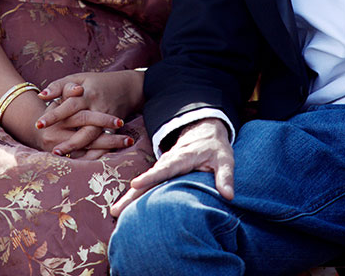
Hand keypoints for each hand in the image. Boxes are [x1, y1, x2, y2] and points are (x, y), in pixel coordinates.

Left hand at [28, 71, 142, 158]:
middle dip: (68, 139)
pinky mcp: (114, 128)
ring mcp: (107, 119)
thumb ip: (58, 86)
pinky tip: (80, 161)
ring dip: (79, 148)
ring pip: (93, 136)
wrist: (127, 87)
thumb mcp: (77, 78)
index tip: (38, 124)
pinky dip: (93, 153)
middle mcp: (97, 106)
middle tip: (53, 150)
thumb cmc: (96, 83)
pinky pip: (104, 143)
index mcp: (86, 94)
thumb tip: (40, 97)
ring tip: (66, 158)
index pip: (68, 106)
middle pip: (83, 124)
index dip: (54, 115)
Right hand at [110, 118, 232, 216]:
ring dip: (129, 197)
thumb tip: (229, 196)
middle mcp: (167, 162)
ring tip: (115, 213)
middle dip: (131, 194)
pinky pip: (146, 185)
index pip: (165, 168)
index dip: (150, 177)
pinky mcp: (160, 173)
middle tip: (116, 210)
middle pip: (147, 179)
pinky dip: (135, 196)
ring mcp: (162, 167)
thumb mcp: (225, 159)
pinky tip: (126, 210)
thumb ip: (226, 177)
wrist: (203, 132)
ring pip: (143, 183)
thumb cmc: (214, 148)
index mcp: (182, 158)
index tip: (136, 184)